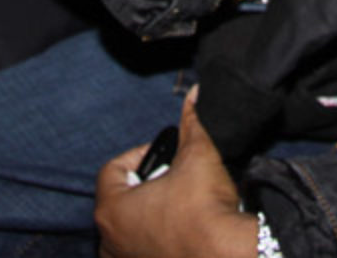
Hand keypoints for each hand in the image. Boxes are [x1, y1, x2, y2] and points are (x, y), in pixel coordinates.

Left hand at [96, 86, 257, 257]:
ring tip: (180, 204)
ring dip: (150, 214)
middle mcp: (109, 241)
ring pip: (130, 228)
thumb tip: (195, 95)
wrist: (227, 254)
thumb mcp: (198, 155)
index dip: (140, 155)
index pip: (112, 170)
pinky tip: (183, 230)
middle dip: (146, 185)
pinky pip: (142, 249)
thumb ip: (191, 123)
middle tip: (175, 178)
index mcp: (112, 209)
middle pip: (120, 199)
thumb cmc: (205, 209)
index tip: (165, 157)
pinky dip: (157, 238)